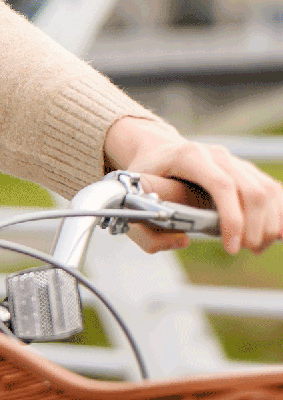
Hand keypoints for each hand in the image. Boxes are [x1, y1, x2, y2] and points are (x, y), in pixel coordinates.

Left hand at [104, 116, 282, 255]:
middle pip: (251, 190)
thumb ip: (144, 229)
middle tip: (244, 249)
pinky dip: (277, 213)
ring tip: (254, 246)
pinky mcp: (246, 170)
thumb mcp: (132, 198)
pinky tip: (272, 234)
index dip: (232, 218)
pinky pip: (272, 190)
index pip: (222, 185)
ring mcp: (234, 160)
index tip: (230, 247)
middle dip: (253, 227)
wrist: (157, 150)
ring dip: (268, 223)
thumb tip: (181, 242)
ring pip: (266, 190)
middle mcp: (216, 154)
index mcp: (188, 156)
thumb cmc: (146, 176)